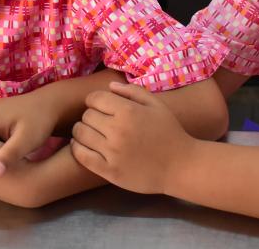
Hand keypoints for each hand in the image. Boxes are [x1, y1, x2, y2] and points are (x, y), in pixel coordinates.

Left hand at [70, 82, 196, 194]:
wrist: (180, 166)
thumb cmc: (169, 132)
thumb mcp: (156, 105)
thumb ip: (133, 91)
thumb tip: (110, 86)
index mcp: (128, 111)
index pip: (94, 99)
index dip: (95, 100)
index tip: (100, 106)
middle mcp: (117, 130)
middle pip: (86, 116)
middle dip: (90, 115)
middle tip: (98, 121)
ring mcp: (112, 152)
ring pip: (80, 134)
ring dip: (82, 131)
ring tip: (90, 133)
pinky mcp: (108, 171)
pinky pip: (81, 155)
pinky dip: (77, 148)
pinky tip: (83, 146)